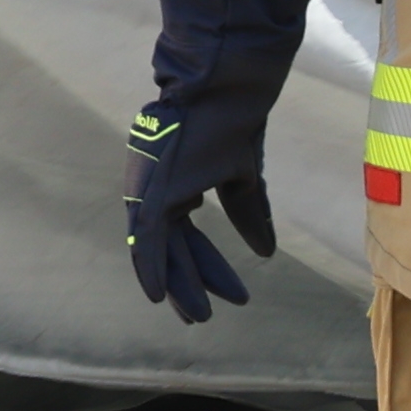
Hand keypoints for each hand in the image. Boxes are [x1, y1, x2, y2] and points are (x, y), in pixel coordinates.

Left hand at [125, 107, 280, 318]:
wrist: (225, 92)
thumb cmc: (231, 125)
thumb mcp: (241, 179)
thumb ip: (248, 214)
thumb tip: (265, 252)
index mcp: (176, 188)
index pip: (188, 239)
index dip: (210, 268)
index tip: (235, 296)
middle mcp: (157, 194)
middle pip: (172, 250)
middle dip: (190, 284)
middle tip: (203, 318)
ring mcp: (149, 193)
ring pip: (157, 252)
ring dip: (177, 285)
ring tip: (196, 316)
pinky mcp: (149, 192)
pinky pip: (145, 239)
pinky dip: (149, 267)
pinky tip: (157, 295)